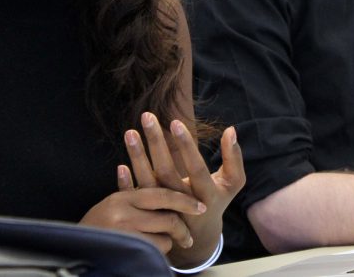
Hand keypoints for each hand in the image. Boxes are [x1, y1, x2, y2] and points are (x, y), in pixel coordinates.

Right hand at [80, 173, 204, 254]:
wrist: (76, 249)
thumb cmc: (100, 224)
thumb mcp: (116, 204)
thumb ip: (137, 193)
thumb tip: (160, 174)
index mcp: (125, 197)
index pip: (163, 195)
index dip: (185, 201)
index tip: (201, 207)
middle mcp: (123, 213)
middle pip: (168, 219)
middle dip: (182, 229)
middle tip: (187, 238)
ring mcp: (124, 234)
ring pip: (163, 238)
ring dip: (166, 243)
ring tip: (160, 245)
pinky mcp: (125, 251)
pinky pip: (154, 252)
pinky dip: (157, 253)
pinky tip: (151, 252)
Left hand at [124, 113, 244, 265]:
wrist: (198, 237)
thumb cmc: (216, 200)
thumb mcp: (232, 183)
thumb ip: (234, 158)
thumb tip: (231, 130)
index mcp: (205, 196)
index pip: (196, 168)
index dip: (186, 146)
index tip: (175, 122)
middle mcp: (183, 205)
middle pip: (167, 172)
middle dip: (156, 143)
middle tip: (147, 117)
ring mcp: (163, 212)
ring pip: (148, 184)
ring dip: (137, 157)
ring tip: (130, 132)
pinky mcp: (148, 216)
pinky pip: (135, 199)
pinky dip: (126, 183)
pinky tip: (120, 165)